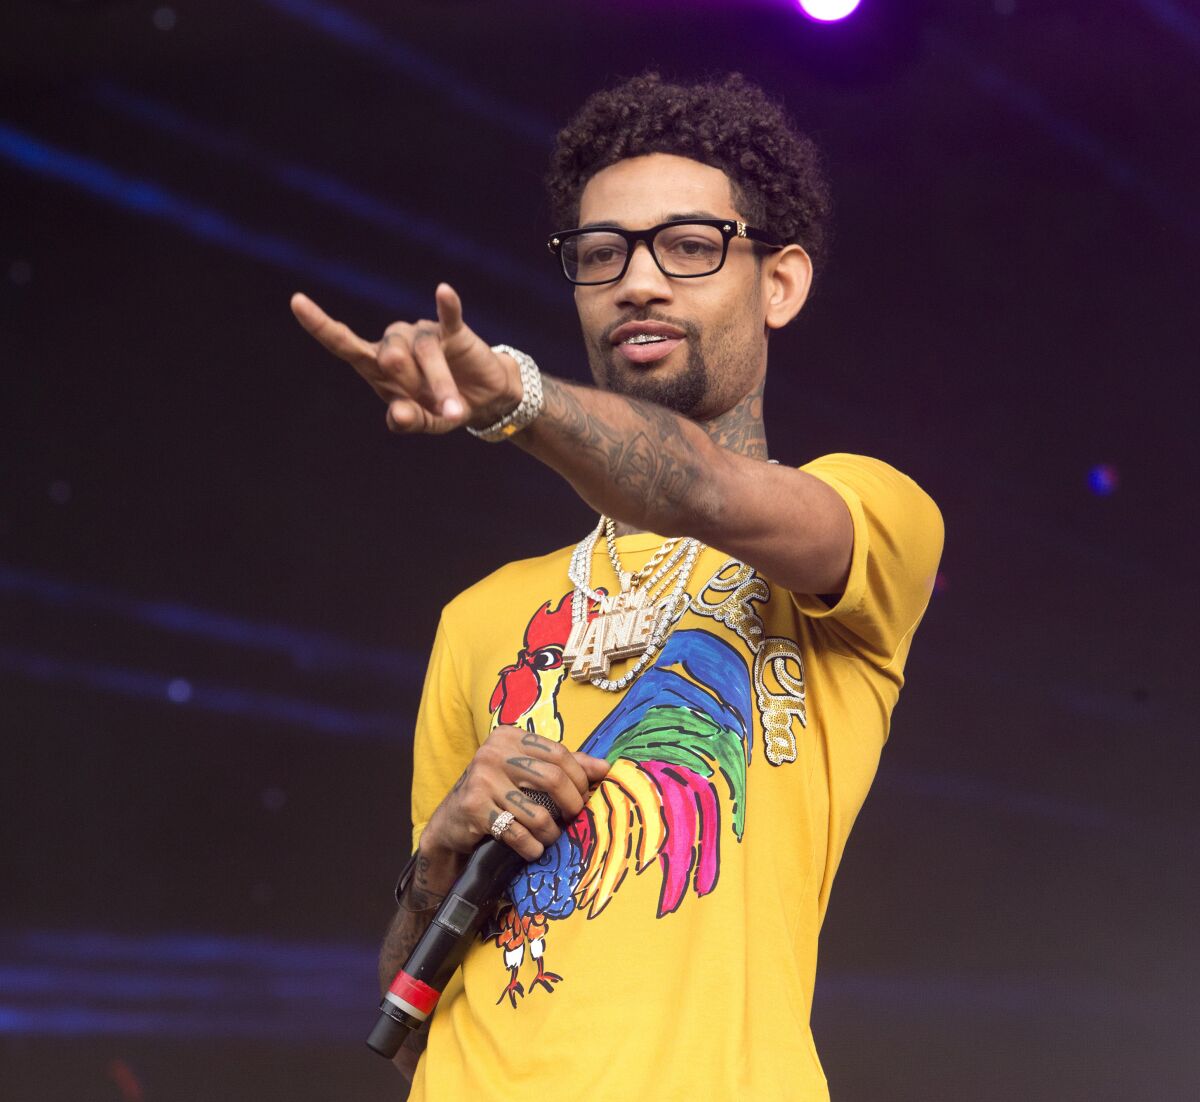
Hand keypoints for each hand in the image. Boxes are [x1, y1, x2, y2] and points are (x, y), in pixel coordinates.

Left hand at [290, 284, 522, 433]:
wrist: (484, 400)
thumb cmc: (441, 408)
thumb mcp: (424, 422)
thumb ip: (407, 421)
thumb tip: (396, 414)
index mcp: (376, 365)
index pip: (343, 344)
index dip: (320, 325)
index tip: (297, 302)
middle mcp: (395, 343)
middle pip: (391, 357)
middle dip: (413, 387)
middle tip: (436, 410)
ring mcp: (423, 334)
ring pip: (424, 353)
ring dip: (440, 386)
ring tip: (454, 412)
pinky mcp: (454, 332)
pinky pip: (448, 317)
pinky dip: (447, 305)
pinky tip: (444, 291)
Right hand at [421, 726, 610, 871]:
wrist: (451, 822)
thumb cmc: (496, 794)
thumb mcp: (526, 772)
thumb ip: (564, 766)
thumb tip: (605, 768)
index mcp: (509, 736)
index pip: (559, 753)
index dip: (580, 778)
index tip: (584, 797)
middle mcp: (493, 752)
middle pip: (552, 778)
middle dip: (571, 805)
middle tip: (574, 819)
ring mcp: (481, 779)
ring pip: (537, 812)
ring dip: (551, 832)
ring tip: (551, 837)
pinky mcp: (474, 808)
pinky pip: (518, 833)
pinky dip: (532, 847)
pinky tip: (533, 849)